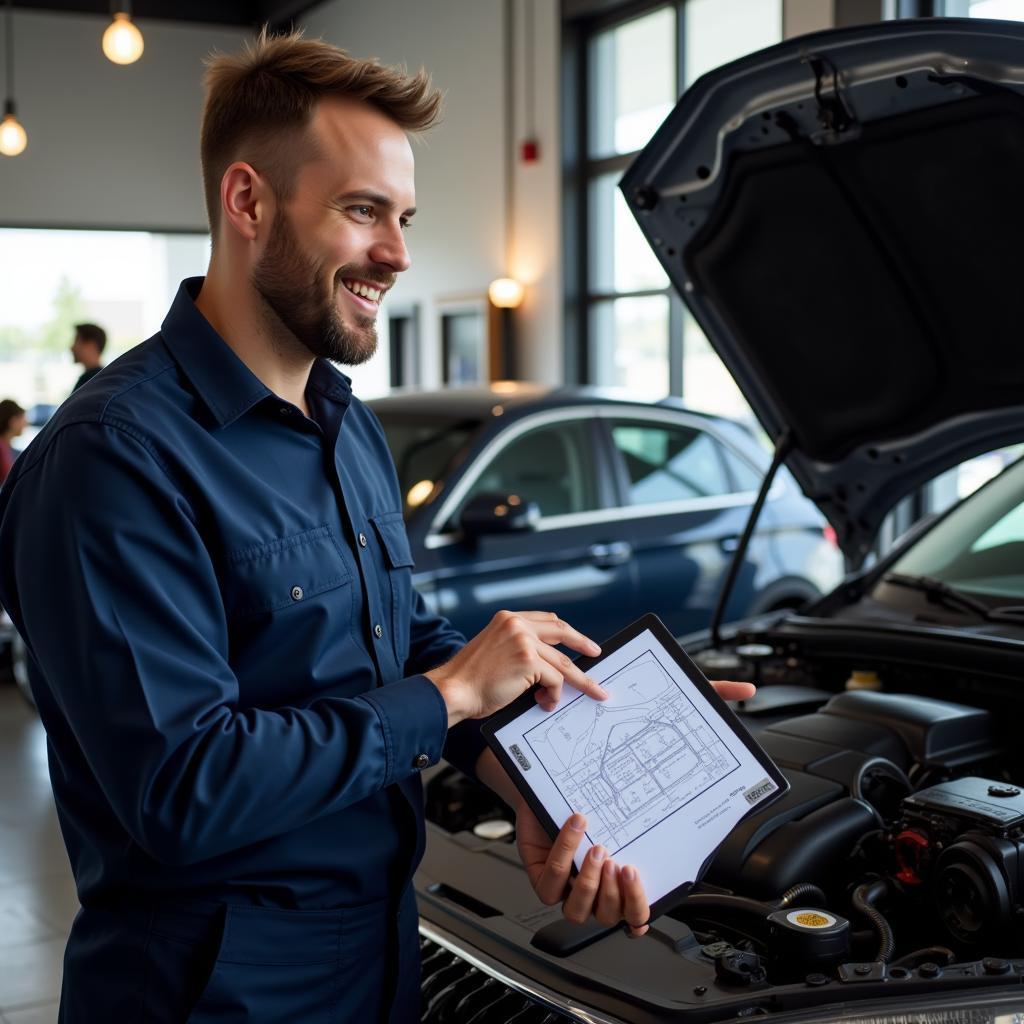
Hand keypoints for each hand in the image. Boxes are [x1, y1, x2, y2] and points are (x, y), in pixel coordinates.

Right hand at [425, 610, 606, 724]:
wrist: (453, 690)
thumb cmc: (470, 679)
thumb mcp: (494, 651)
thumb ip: (518, 648)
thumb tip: (548, 666)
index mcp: (507, 619)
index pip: (546, 620)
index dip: (566, 632)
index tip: (579, 641)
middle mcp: (516, 625)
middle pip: (561, 632)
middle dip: (583, 644)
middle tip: (596, 653)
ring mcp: (523, 641)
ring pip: (563, 662)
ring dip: (578, 681)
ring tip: (592, 692)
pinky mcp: (528, 660)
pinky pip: (555, 680)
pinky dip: (554, 695)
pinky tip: (545, 703)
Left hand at [515, 678, 756, 936]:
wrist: (543, 756)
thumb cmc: (603, 749)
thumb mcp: (656, 724)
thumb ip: (704, 702)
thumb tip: (747, 689)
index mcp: (635, 856)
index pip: (644, 907)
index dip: (644, 905)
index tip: (642, 872)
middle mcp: (604, 873)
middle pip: (619, 917)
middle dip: (623, 897)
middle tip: (623, 862)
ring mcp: (571, 875)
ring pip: (583, 912)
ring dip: (592, 887)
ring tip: (599, 850)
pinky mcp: (543, 870)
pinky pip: (551, 886)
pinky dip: (562, 861)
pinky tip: (575, 825)